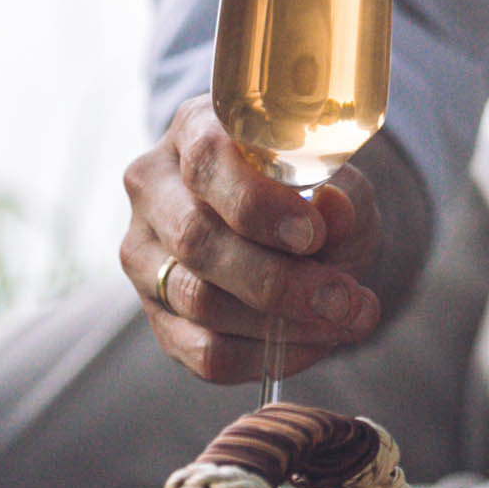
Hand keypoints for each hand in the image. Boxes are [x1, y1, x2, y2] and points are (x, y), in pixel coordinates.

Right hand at [121, 98, 382, 386]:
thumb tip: (331, 212)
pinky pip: (204, 352)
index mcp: (194, 130)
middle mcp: (154, 188)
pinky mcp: (157, 314)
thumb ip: (337, 194)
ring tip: (344, 320)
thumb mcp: (336, 181)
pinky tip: (312, 344)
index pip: (206, 163)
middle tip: (343, 300)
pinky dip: (264, 357)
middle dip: (277, 280)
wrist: (294, 230)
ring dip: (280, 324)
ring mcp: (145, 254)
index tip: (313, 236)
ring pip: (199, 302)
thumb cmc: (308, 192)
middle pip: (195, 240)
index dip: (257, 204)